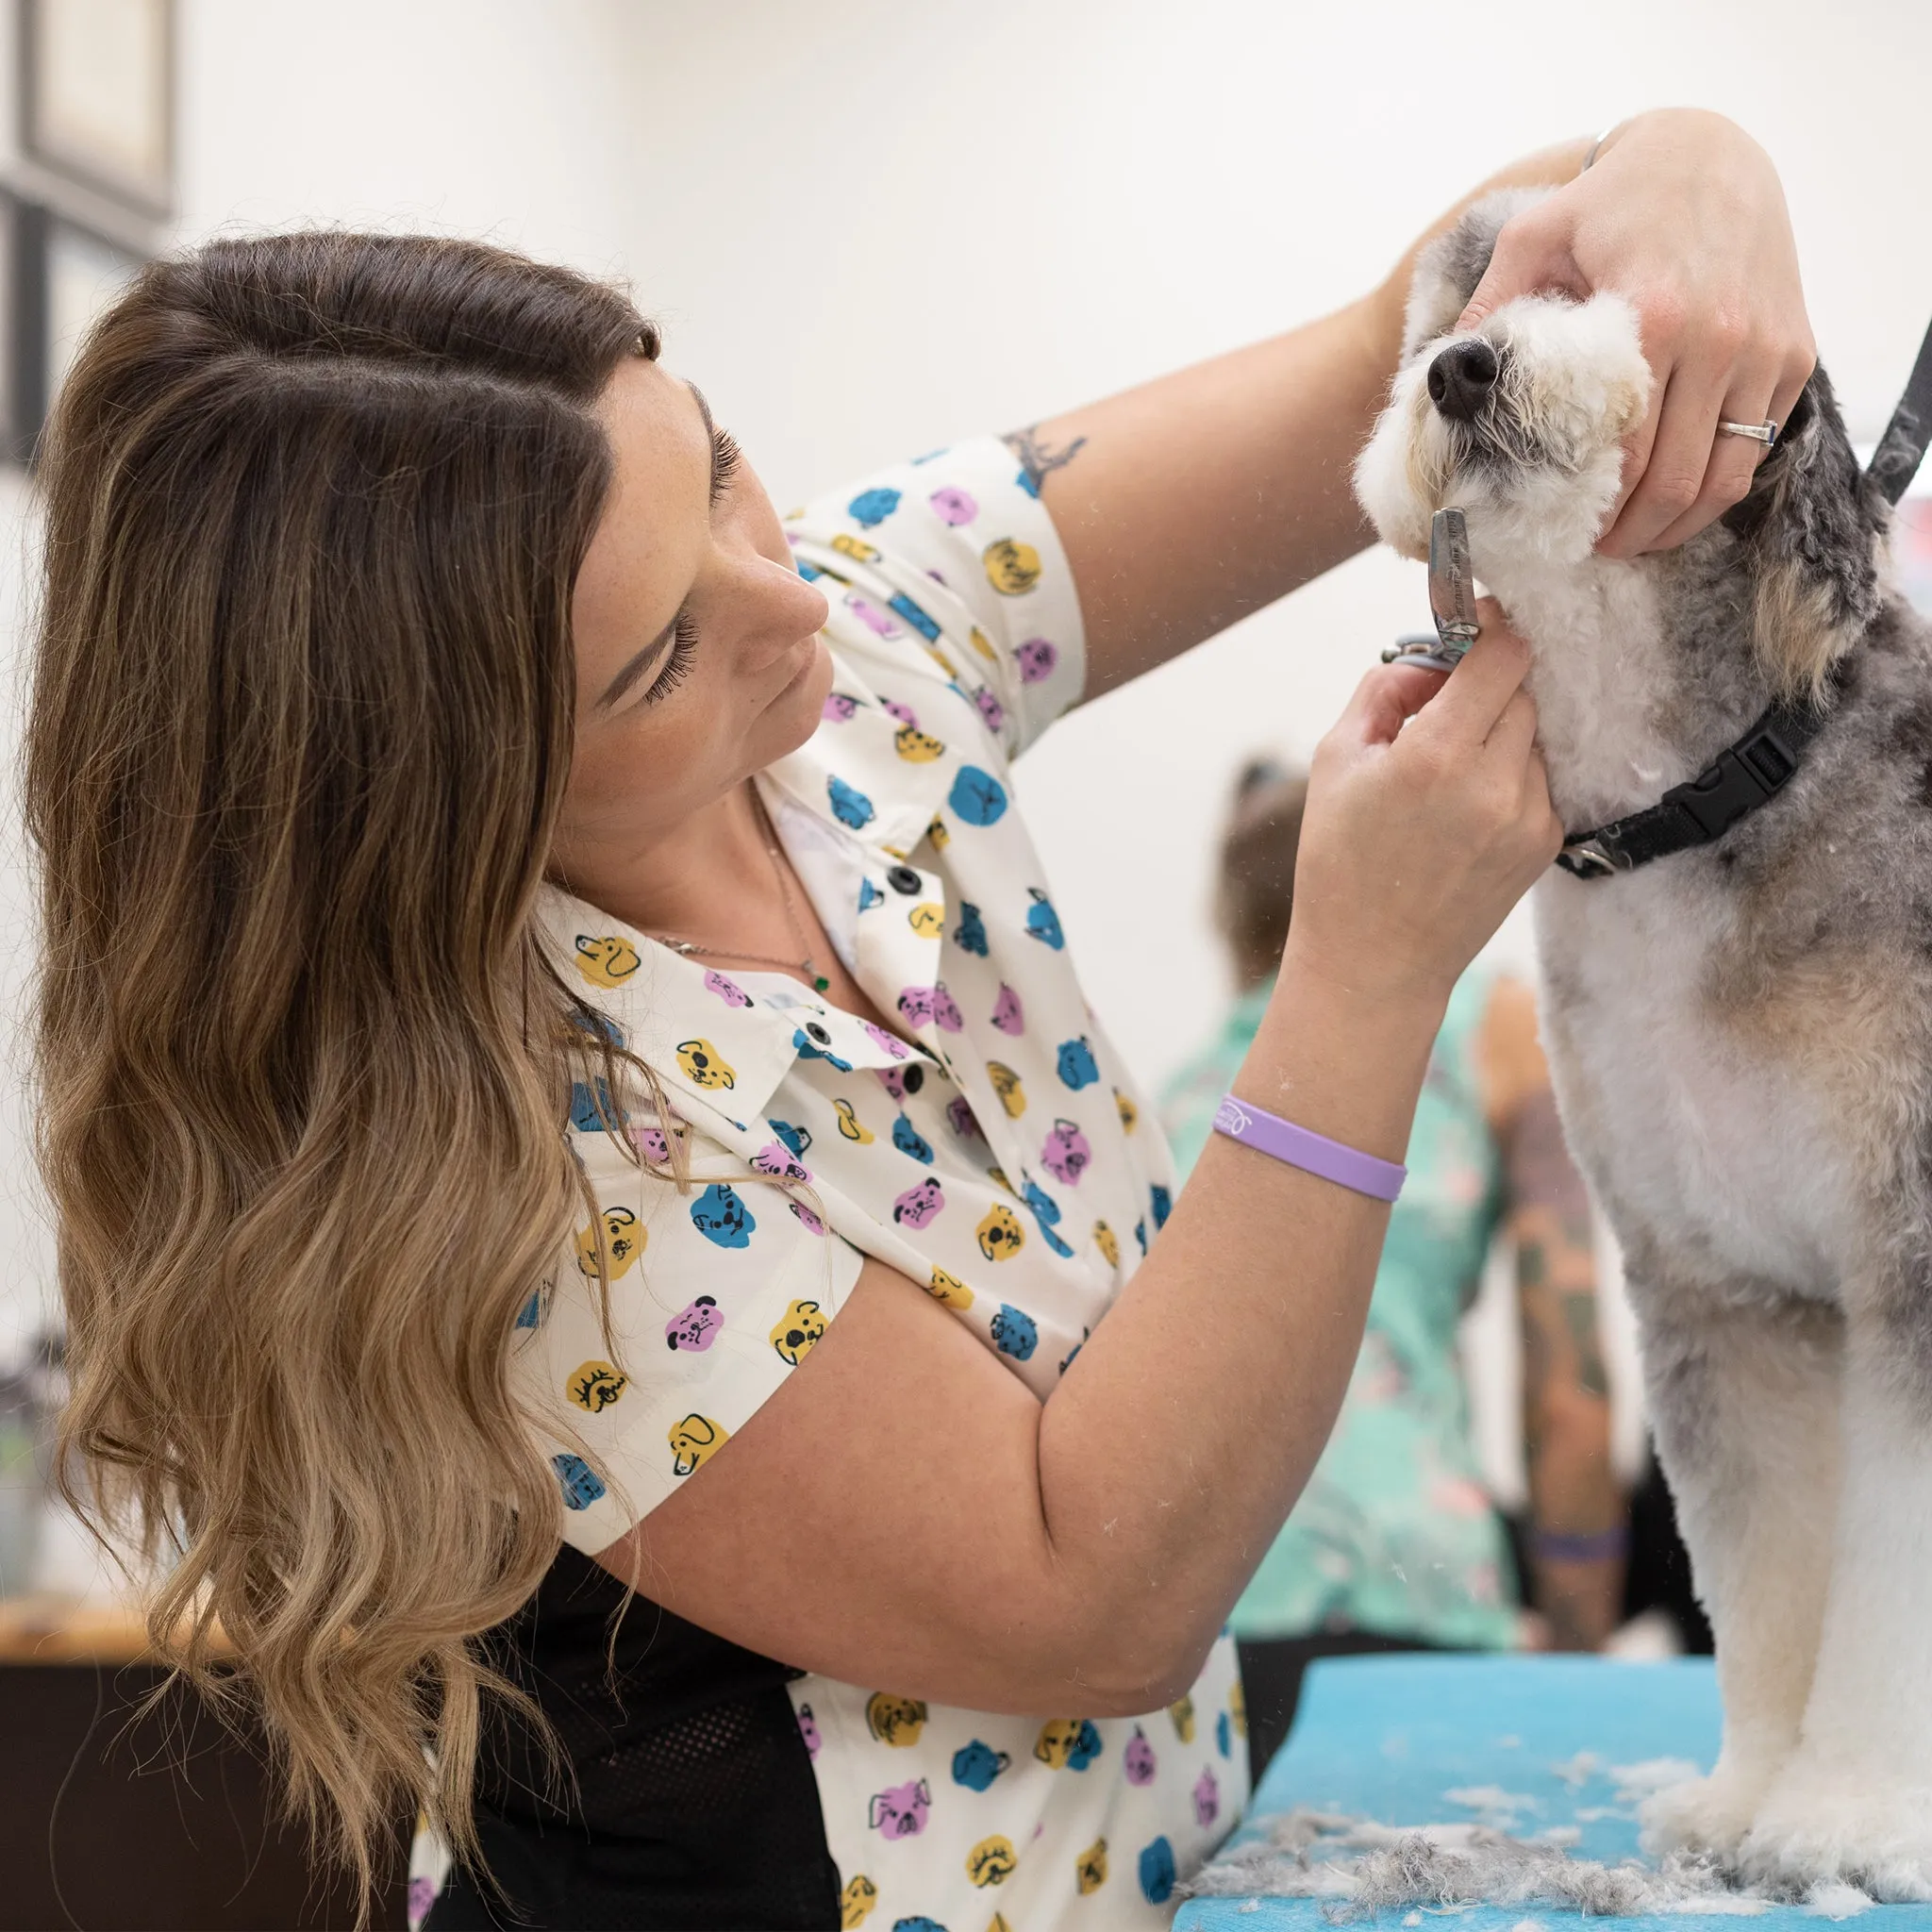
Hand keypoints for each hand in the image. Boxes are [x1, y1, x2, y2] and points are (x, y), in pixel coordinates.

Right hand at [1286, 604, 1562, 1005]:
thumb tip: (1429, 657)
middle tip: (1441, 707)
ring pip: (1533, 735)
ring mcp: (1528, 817)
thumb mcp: (1334, 761)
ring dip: (1498, 733)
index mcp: (1437, 754)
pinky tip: (1464, 809)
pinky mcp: (1545, 844)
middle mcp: (1495, 783)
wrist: (1374, 962)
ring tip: (1445, 773)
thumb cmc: (1340, 863)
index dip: (1493, 629)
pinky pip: (1539, 779)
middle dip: (1486, 685)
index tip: (1477, 623)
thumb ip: (1384, 689)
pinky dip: (1508, 775)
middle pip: (1523, 689)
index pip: (1504, 655)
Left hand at [1455, 109, 1814, 557]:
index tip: (1560, 536)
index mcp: (1655, 316)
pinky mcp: (1795, 354)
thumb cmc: (1613, 197)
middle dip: (1630, 533)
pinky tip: (1678, 499)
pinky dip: (1718, 486)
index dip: (1592, 512)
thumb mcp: (1533, 236)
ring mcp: (1767, 350)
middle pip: (1673, 481)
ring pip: (1725, 478)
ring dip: (1678, 525)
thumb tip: (1442, 384)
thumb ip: (1487, 312)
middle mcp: (1721, 338)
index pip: (1623, 454)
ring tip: (1635, 540)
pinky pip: (1758, 447)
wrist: (1710, 150)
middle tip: (1592, 551)